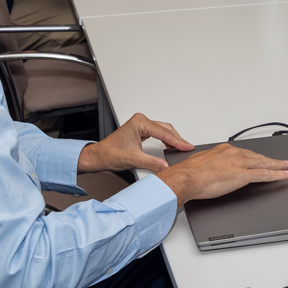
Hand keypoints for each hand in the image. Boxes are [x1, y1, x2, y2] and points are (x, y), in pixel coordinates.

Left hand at [78, 113, 192, 174]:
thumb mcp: (134, 160)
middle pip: (165, 129)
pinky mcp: (141, 131)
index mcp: (139, 123)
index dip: (176, 141)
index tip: (186, 146)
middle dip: (177, 139)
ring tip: (182, 147)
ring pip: (163, 130)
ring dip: (173, 139)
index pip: (163, 132)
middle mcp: (141, 121)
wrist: (99, 157)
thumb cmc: (110, 154)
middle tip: (187, 147)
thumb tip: (166, 167)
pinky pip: (158, 133)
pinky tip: (172, 145)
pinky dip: (166, 139)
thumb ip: (152, 163)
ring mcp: (141, 125)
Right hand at [155, 142, 287, 205]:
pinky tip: (283, 176)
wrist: (187, 178)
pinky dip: (275, 175)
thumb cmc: (189, 172)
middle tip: (280, 161)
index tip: (259, 158)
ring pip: (263, 164)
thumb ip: (209, 163)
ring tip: (285, 167)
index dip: (254, 157)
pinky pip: (264, 175)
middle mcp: (234, 154)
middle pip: (257, 157)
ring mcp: (240, 164)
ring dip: (276, 166)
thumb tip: (208, 166)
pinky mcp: (243, 175)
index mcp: (224, 150)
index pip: (244, 153)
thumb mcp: (200, 161)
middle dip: (270, 160)